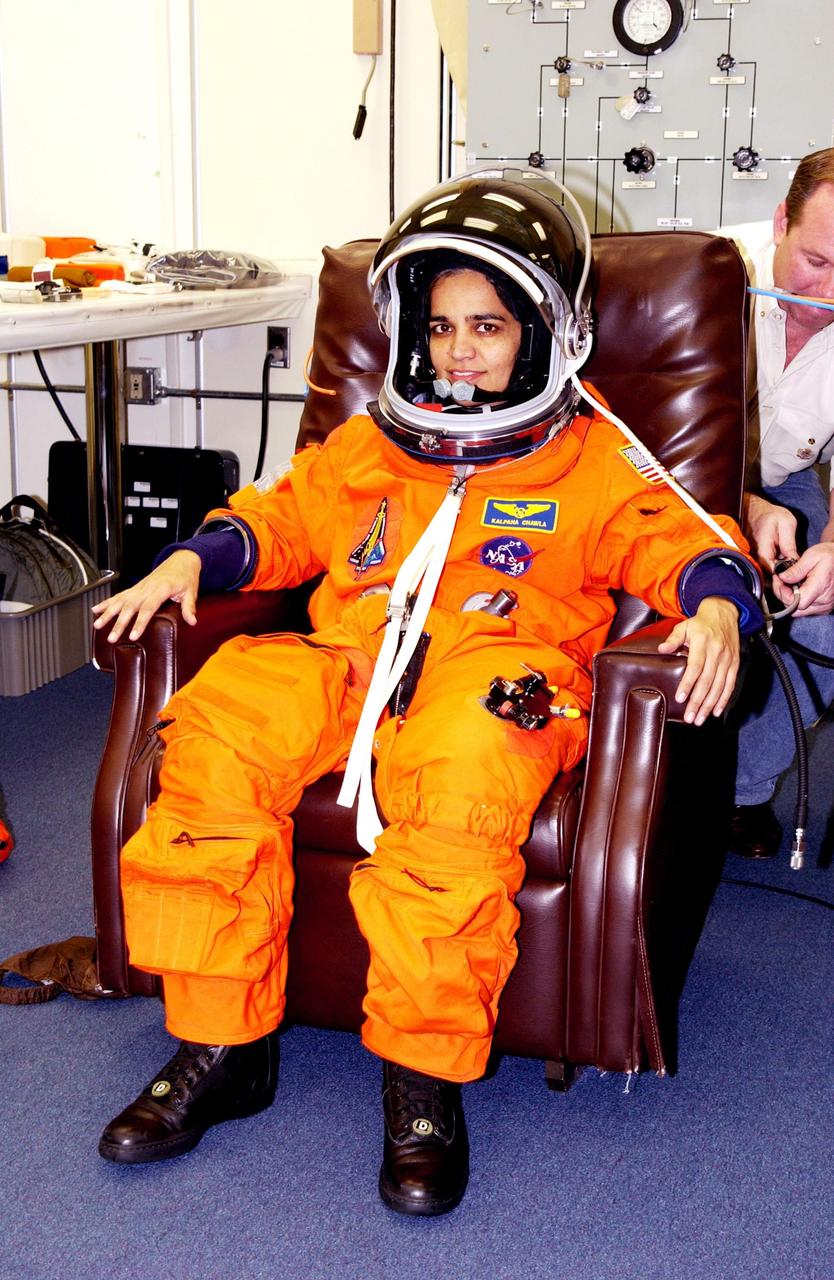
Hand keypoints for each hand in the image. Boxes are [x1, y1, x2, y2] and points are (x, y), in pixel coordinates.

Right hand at [91, 550, 200, 642]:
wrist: (180, 561)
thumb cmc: (186, 577)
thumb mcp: (191, 591)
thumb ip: (189, 607)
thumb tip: (192, 621)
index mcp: (160, 589)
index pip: (148, 608)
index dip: (140, 622)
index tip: (133, 636)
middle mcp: (146, 588)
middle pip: (130, 607)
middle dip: (119, 623)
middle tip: (111, 637)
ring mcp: (138, 588)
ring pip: (120, 601)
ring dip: (107, 613)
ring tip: (97, 625)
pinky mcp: (135, 588)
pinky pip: (118, 596)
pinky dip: (106, 603)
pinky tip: (95, 610)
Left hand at [657, 597, 740, 725]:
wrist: (724, 613)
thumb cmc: (700, 623)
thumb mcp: (684, 626)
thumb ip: (673, 639)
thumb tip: (661, 649)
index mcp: (703, 643)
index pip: (695, 667)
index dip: (688, 683)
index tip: (681, 698)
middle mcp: (717, 652)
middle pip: (707, 681)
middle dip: (698, 701)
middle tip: (689, 717)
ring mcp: (727, 659)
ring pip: (719, 686)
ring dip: (709, 705)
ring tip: (699, 719)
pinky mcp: (735, 664)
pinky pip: (730, 684)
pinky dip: (724, 699)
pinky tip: (716, 711)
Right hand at [743, 492, 797, 572]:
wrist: (752, 510)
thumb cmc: (770, 515)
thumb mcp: (786, 524)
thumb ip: (789, 544)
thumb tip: (794, 561)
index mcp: (763, 548)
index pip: (772, 571)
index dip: (783, 576)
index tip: (793, 574)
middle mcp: (753, 556)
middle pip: (766, 576)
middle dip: (779, 577)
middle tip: (791, 570)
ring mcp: (750, 558)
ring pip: (762, 574)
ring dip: (774, 573)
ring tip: (784, 564)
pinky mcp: (749, 558)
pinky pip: (760, 568)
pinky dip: (769, 568)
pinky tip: (777, 562)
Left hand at [776, 542, 833, 615]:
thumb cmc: (830, 556)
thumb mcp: (812, 556)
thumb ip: (796, 569)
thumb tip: (782, 578)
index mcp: (820, 587)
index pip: (794, 602)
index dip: (782, 593)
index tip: (778, 580)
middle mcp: (824, 601)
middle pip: (794, 609)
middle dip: (784, 595)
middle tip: (781, 581)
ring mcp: (825, 606)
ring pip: (798, 611)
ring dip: (790, 599)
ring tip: (791, 584)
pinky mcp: (824, 607)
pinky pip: (806, 610)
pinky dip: (799, 601)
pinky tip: (799, 589)